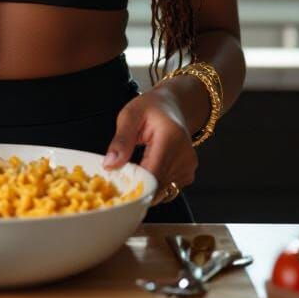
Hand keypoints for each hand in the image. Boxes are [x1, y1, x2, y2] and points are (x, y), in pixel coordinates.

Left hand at [102, 82, 197, 203]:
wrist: (172, 106)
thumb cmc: (151, 108)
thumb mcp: (130, 115)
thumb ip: (121, 140)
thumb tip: (109, 165)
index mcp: (171, 138)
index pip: (153, 174)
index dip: (133, 184)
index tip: (117, 184)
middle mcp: (185, 155)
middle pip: (157, 186)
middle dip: (136, 187)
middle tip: (121, 174)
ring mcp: (188, 167)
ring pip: (161, 191)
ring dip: (145, 187)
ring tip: (135, 168)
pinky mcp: (188, 175)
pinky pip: (167, 189)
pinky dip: (154, 185)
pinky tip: (147, 170)